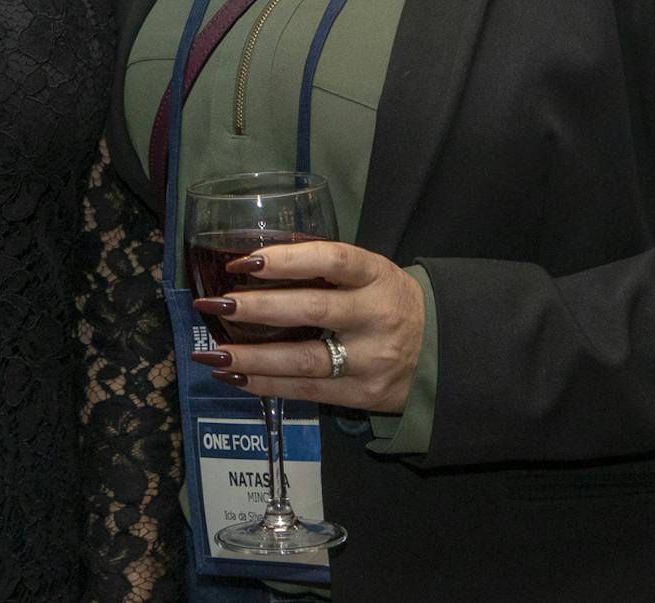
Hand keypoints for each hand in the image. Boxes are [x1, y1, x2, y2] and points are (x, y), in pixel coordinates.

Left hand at [189, 239, 426, 414]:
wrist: (441, 351)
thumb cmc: (387, 302)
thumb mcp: (370, 275)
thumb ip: (325, 270)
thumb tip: (252, 265)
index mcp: (377, 275)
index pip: (333, 259)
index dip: (288, 259)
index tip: (244, 261)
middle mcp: (376, 316)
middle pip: (313, 310)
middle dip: (258, 308)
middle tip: (214, 302)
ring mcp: (372, 360)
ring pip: (306, 360)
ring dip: (253, 357)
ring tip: (213, 353)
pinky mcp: (364, 395)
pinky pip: (308, 392)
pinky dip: (268, 384)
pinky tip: (236, 375)